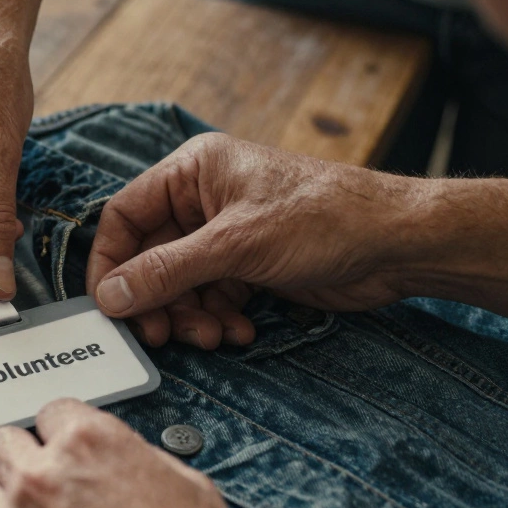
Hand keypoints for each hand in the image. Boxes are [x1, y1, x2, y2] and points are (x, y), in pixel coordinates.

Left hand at [0, 399, 279, 507]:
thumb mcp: (189, 489)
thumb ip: (138, 458)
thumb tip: (118, 457)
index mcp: (91, 443)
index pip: (51, 413)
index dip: (64, 435)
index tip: (65, 452)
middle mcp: (41, 477)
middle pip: (1, 444)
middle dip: (23, 461)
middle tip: (42, 485)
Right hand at [86, 133, 422, 347]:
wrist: (398, 243)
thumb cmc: (325, 218)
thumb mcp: (236, 245)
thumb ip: (167, 271)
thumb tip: (110, 296)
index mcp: (193, 171)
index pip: (126, 216)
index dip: (111, 262)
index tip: (108, 303)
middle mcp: (204, 200)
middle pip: (151, 258)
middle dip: (157, 300)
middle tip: (160, 334)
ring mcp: (227, 235)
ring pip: (180, 284)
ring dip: (190, 317)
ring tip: (212, 337)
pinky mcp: (249, 265)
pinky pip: (212, 297)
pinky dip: (218, 318)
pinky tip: (238, 331)